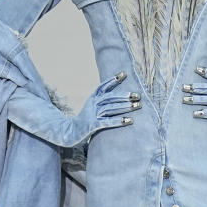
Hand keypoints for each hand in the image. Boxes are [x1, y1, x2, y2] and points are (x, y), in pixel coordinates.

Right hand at [7, 72, 141, 146]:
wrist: (68, 133)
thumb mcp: (91, 109)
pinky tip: (129, 121)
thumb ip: (101, 103)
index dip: (113, 80)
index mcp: (92, 99)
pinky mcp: (93, 125)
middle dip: (125, 95)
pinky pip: (108, 122)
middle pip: (110, 97)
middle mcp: (92, 105)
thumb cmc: (83, 121)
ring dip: (125, 107)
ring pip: (111, 108)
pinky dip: (119, 121)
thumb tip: (116, 98)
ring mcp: (92, 114)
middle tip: (137, 95)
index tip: (124, 74)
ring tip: (137, 106)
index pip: (103, 87)